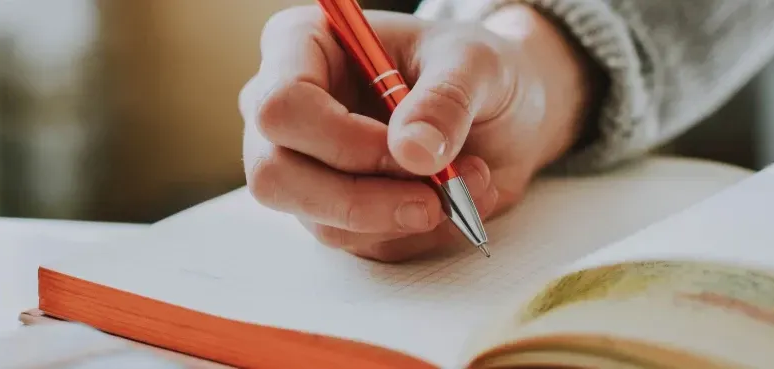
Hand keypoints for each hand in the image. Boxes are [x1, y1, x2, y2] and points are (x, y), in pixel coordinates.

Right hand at [239, 5, 597, 261]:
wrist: (499, 110)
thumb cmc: (473, 69)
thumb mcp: (476, 63)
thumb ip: (446, 100)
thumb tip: (413, 152)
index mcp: (301, 46)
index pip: (280, 105)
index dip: (339, 139)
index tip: (408, 151)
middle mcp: (285, 110)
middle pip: (275, 175)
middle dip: (360, 198)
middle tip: (434, 198)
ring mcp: (302, 166)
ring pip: (318, 219)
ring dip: (400, 216)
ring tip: (469, 182)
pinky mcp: (332, 211)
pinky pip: (357, 242)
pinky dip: (414, 231)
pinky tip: (454, 199)